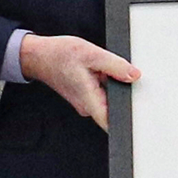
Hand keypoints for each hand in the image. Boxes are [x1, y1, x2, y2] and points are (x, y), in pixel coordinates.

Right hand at [18, 33, 138, 128]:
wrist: (39, 56)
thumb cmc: (59, 55)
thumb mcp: (92, 54)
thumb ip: (116, 66)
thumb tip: (134, 75)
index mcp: (90, 100)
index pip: (112, 123)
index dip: (127, 122)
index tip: (138, 113)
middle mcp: (87, 107)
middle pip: (114, 110)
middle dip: (123, 95)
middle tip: (120, 75)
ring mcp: (85, 103)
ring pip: (108, 100)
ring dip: (112, 86)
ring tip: (102, 70)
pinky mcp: (84, 97)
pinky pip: (101, 94)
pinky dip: (104, 83)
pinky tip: (97, 71)